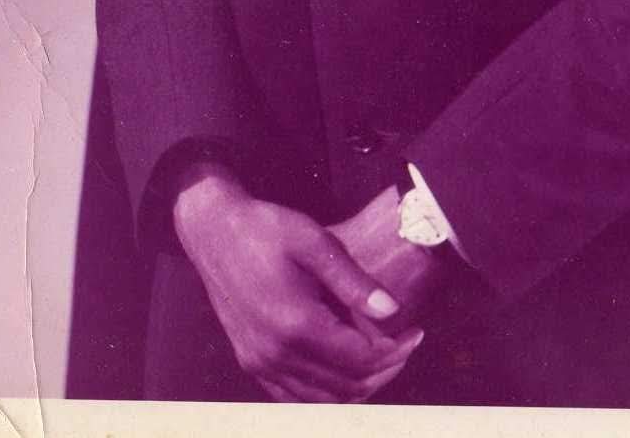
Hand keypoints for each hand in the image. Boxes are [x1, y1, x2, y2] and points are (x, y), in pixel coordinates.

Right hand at [173, 163, 423, 402]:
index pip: (359, 360)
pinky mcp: (251, 362)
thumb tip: (392, 310)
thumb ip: (353, 281)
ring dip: (358, 386)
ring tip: (381, 357)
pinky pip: (296, 397)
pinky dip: (326, 392)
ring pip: (322, 400)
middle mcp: (276, 354)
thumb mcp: (314, 242)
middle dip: (384, 371)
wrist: (214, 231)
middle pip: (345, 387)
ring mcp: (260, 363)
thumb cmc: (266, 228)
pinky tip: (343, 368)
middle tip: (404, 345)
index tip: (415, 332)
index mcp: (295, 324)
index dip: (395, 352)